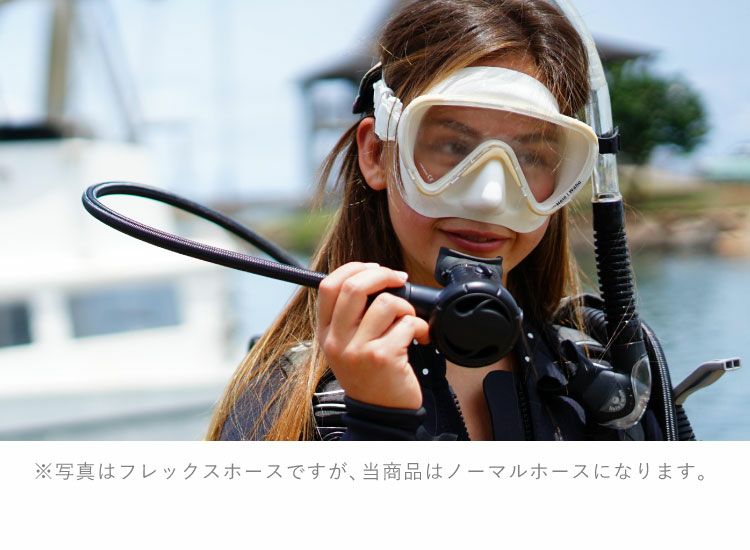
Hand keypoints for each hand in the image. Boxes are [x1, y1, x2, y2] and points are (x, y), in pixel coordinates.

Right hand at [316, 262, 429, 409]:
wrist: (381, 415)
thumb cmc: (370, 377)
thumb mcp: (348, 346)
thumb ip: (353, 316)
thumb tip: (375, 279)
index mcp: (326, 333)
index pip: (329, 286)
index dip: (354, 268)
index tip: (375, 269)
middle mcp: (337, 341)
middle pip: (354, 287)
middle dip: (383, 275)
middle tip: (399, 280)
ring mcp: (359, 350)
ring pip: (386, 303)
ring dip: (406, 307)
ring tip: (409, 321)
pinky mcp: (383, 357)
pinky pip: (407, 324)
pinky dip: (420, 326)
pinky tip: (419, 338)